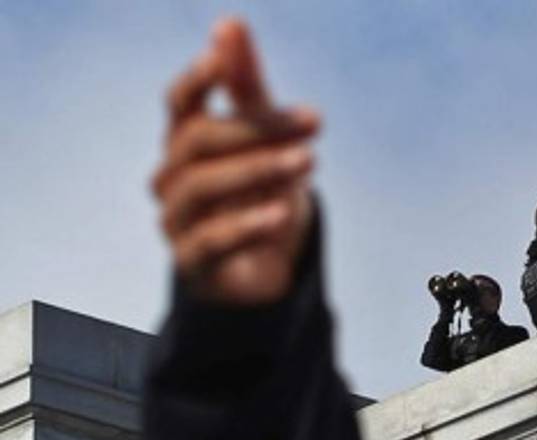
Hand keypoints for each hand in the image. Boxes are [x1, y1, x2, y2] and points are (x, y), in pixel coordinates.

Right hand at [152, 18, 319, 305]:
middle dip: (256, 129)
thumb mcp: (264, 139)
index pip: (180, 101)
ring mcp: (177, 220)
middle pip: (199, 141)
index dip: (198, 78)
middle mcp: (173, 176)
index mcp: (187, 140)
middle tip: (313, 123)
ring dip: (257, 170)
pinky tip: (279, 213)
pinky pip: (210, 241)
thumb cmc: (261, 192)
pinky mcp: (193, 263)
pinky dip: (245, 226)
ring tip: (306, 163)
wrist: (267, 268)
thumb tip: (230, 22)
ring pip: (202, 187)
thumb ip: (247, 84)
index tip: (222, 57)